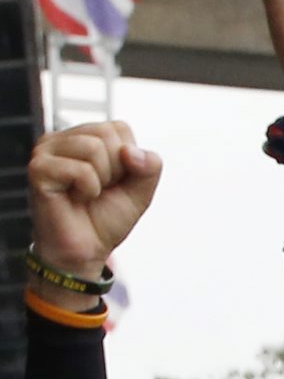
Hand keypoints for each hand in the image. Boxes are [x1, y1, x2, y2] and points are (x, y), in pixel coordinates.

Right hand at [27, 124, 157, 278]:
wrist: (86, 249)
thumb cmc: (106, 218)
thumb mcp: (141, 191)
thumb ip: (149, 166)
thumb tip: (130, 151)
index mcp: (84, 137)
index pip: (120, 128)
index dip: (128, 161)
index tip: (113, 182)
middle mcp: (62, 139)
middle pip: (107, 135)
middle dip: (116, 170)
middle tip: (98, 190)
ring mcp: (46, 151)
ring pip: (94, 148)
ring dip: (101, 180)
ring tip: (86, 194)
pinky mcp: (39, 168)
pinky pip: (81, 170)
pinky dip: (88, 189)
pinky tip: (75, 198)